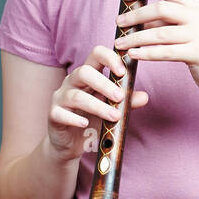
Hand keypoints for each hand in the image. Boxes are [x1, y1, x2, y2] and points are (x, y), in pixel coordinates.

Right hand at [47, 45, 148, 161]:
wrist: (70, 143)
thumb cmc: (92, 121)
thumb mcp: (111, 110)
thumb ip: (126, 103)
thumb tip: (144, 96)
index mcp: (88, 75)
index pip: (95, 55)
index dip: (109, 58)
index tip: (123, 71)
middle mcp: (72, 82)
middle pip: (84, 72)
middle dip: (104, 84)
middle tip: (120, 97)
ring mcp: (61, 98)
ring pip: (76, 96)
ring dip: (97, 106)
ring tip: (114, 117)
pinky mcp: (54, 115)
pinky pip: (61, 114)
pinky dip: (75, 119)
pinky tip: (86, 124)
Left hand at [113, 0, 198, 97]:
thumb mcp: (192, 30)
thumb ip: (169, 23)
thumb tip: (139, 19)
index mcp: (197, 5)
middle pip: (160, 9)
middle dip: (135, 15)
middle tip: (119, 22)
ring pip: (160, 33)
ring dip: (136, 38)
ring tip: (121, 43)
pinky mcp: (198, 54)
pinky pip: (166, 52)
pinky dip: (147, 53)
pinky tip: (134, 55)